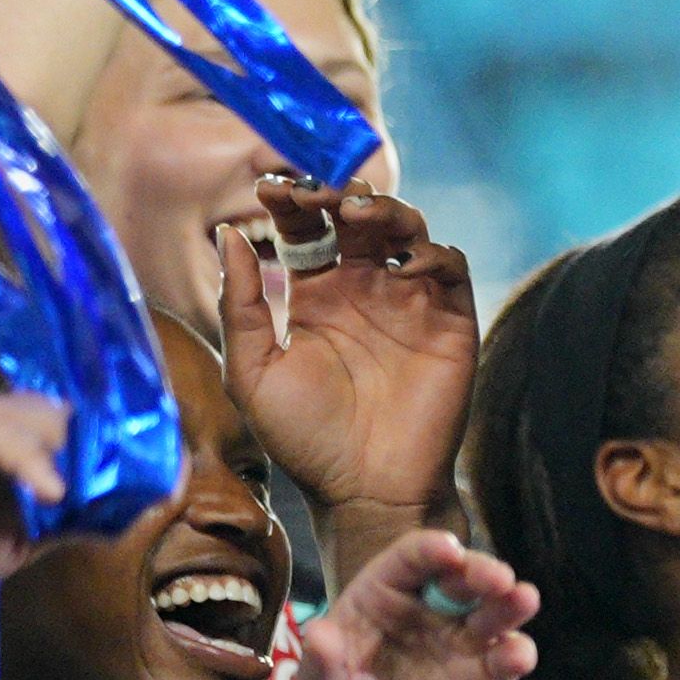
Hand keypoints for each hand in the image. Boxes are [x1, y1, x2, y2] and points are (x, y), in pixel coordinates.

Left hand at [211, 179, 479, 525]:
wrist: (365, 491)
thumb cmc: (304, 439)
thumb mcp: (252, 371)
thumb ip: (240, 304)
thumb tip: (229, 233)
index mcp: (317, 297)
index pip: (307, 229)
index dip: (293, 201)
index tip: (271, 188)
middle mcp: (365, 291)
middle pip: (359, 217)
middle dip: (339, 193)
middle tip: (319, 192)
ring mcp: (410, 303)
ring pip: (408, 229)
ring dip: (387, 209)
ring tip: (358, 210)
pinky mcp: (451, 322)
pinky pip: (450, 268)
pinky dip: (432, 253)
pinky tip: (403, 264)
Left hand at [293, 523, 538, 679]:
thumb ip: (320, 668)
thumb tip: (320, 633)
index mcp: (381, 600)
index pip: (409, 561)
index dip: (429, 550)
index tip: (445, 550)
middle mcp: (429, 611)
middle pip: (461, 576)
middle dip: (481, 569)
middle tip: (496, 578)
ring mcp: (464, 642)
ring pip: (495, 608)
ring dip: (512, 600)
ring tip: (522, 599)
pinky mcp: (489, 676)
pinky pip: (509, 656)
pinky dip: (518, 652)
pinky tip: (515, 656)